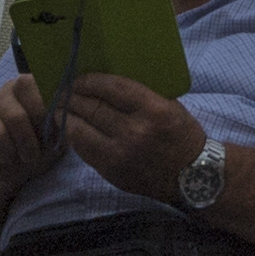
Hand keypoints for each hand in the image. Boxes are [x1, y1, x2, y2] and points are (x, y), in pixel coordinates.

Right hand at [0, 74, 57, 194]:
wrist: (8, 173)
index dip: (56, 99)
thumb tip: (69, 112)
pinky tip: (8, 157)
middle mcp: (12, 88)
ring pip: (16, 116)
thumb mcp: (57, 135)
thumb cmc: (36, 149)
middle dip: (42, 118)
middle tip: (46, 142)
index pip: (46, 76)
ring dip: (27, 144)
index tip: (61, 124)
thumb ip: (63, 120)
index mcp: (34, 86)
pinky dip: (8, 152)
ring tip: (29, 157)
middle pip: (27, 86)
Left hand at [58, 72, 206, 201]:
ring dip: (66, 116)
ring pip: (81, 130)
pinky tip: (70, 128)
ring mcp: (121, 155)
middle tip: (63, 91)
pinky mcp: (112, 172)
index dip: (89, 80)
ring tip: (60, 108)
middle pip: (92, 107)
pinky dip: (74, 136)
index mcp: (153, 110)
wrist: (194, 177)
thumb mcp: (169, 106)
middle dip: (72, 96)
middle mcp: (135, 132)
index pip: (111, 88)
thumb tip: (105, 81)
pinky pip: (83, 150)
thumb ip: (140, 94)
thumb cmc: (182, 135)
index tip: (78, 78)